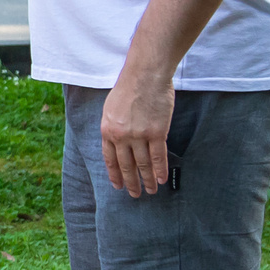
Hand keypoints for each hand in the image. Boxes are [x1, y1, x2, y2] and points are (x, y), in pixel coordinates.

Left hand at [100, 66, 173, 198]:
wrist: (144, 75)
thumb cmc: (128, 87)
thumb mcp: (110, 108)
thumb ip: (113, 126)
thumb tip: (117, 142)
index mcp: (107, 130)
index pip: (110, 159)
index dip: (115, 174)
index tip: (118, 185)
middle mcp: (121, 136)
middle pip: (126, 165)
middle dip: (130, 182)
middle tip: (135, 194)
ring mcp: (139, 136)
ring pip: (142, 165)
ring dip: (147, 180)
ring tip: (150, 191)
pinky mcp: (156, 133)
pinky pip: (158, 157)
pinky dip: (160, 170)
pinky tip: (161, 179)